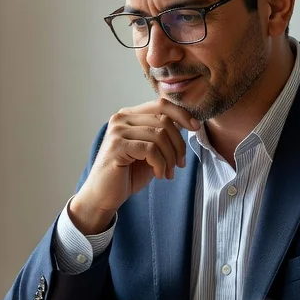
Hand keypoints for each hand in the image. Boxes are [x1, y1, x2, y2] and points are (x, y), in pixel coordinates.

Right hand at [69, 100, 199, 233]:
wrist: (103, 195)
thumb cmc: (127, 174)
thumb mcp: (150, 151)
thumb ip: (162, 135)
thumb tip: (187, 124)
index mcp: (129, 115)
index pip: (161, 104)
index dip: (182, 114)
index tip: (195, 127)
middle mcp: (121, 118)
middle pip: (164, 120)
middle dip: (178, 144)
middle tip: (179, 164)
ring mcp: (118, 131)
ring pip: (159, 135)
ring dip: (170, 158)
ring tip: (167, 173)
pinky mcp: (117, 146)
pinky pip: (150, 149)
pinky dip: (160, 164)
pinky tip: (159, 175)